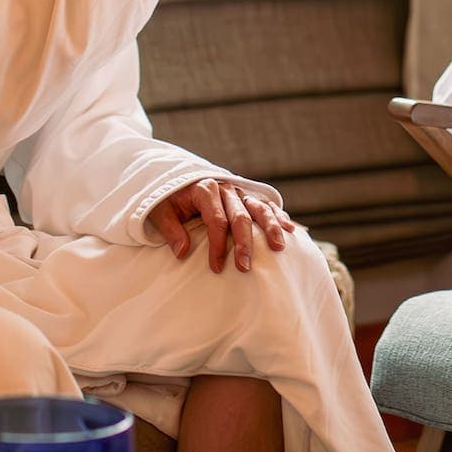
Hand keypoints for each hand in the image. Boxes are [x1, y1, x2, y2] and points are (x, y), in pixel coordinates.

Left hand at [149, 177, 292, 272]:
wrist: (176, 183)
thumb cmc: (169, 201)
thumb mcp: (161, 212)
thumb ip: (172, 230)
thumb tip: (183, 252)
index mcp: (204, 189)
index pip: (216, 220)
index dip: (218, 245)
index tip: (216, 267)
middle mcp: (225, 188)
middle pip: (240, 216)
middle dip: (244, 243)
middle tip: (244, 267)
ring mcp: (239, 191)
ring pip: (259, 208)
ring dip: (270, 228)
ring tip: (278, 247)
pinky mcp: (246, 196)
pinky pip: (266, 205)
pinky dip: (278, 216)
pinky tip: (289, 229)